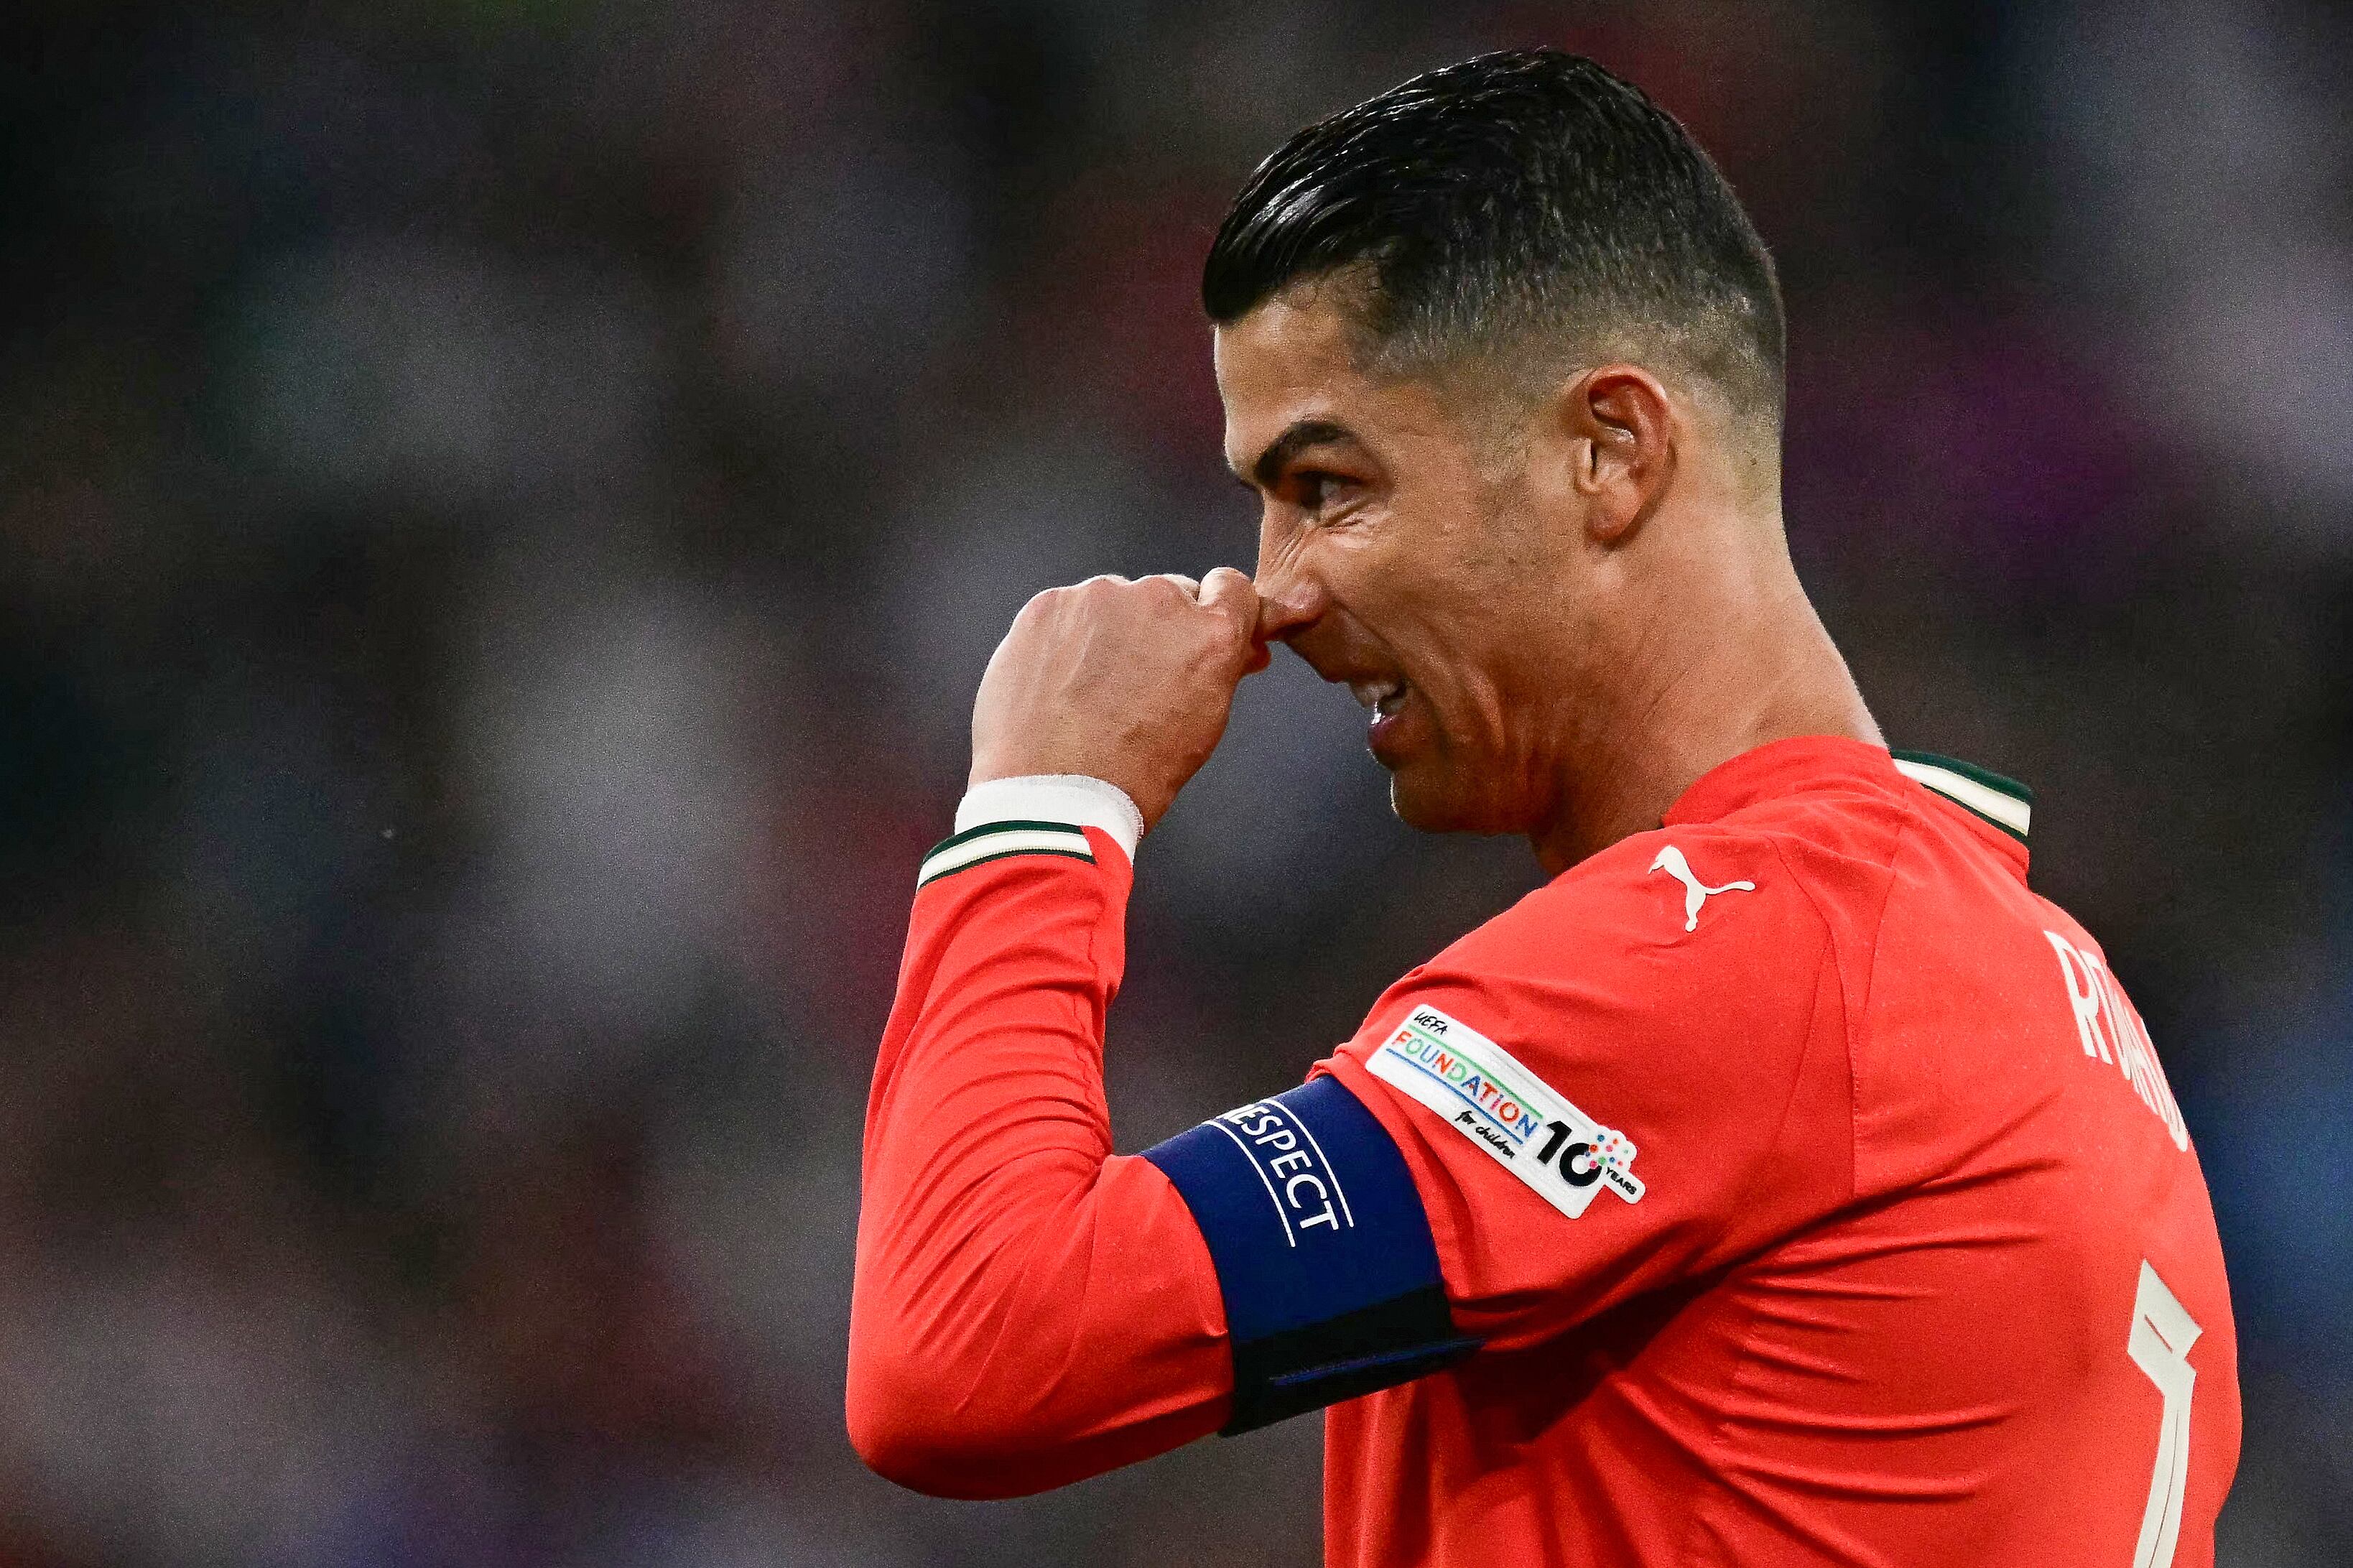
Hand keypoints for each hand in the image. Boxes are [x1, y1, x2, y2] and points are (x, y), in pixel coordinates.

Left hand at [969, 567, 1266, 831]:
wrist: (1053, 792)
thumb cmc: (1132, 774)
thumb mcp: (1204, 725)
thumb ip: (1226, 669)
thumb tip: (1242, 646)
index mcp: (1209, 634)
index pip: (1232, 588)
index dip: (1220, 609)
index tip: (1208, 626)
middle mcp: (1158, 601)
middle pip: (1170, 595)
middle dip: (1163, 629)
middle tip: (1141, 678)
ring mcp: (1098, 597)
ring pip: (1116, 601)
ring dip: (1113, 630)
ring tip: (1092, 688)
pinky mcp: (1049, 604)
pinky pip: (1070, 610)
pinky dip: (1069, 636)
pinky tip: (1061, 680)